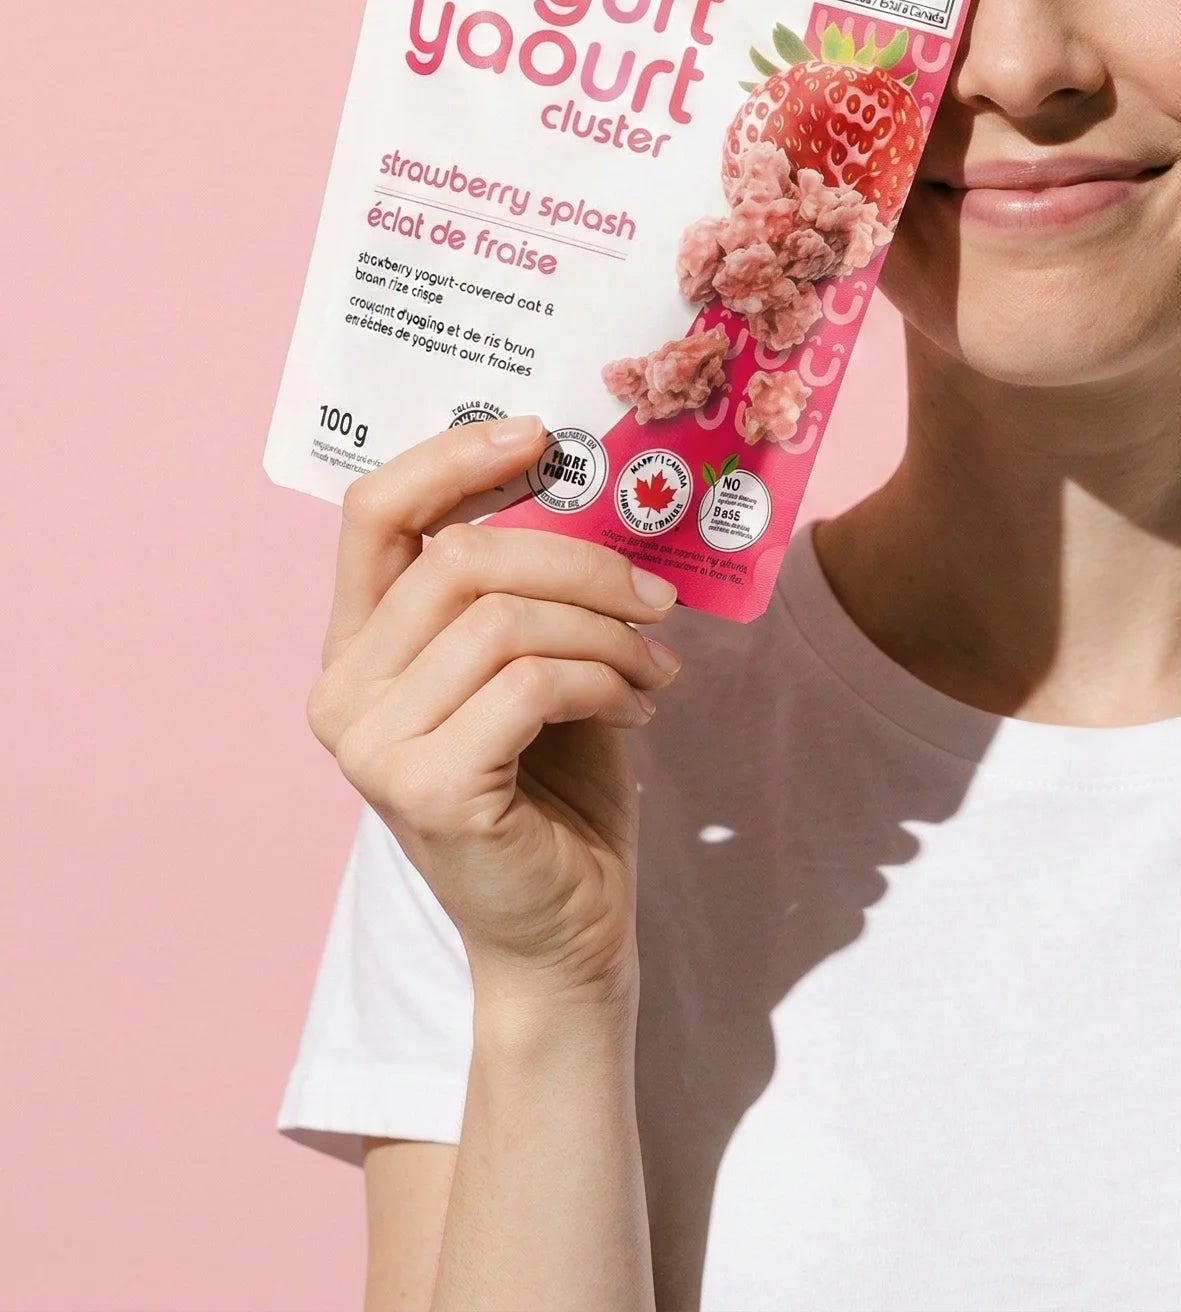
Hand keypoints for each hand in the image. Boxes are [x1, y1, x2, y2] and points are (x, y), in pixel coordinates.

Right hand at [305, 416, 683, 1010]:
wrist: (565, 927)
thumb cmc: (556, 785)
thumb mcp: (540, 660)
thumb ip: (530, 587)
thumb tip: (589, 480)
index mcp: (359, 645)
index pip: (373, 513)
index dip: (453, 457)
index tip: (539, 435)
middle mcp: (342, 690)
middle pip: (459, 560)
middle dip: (581, 562)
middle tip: (655, 597)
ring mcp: (372, 746)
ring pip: (504, 621)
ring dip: (607, 632)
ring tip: (656, 665)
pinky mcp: (425, 790)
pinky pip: (530, 685)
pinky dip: (604, 681)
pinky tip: (639, 707)